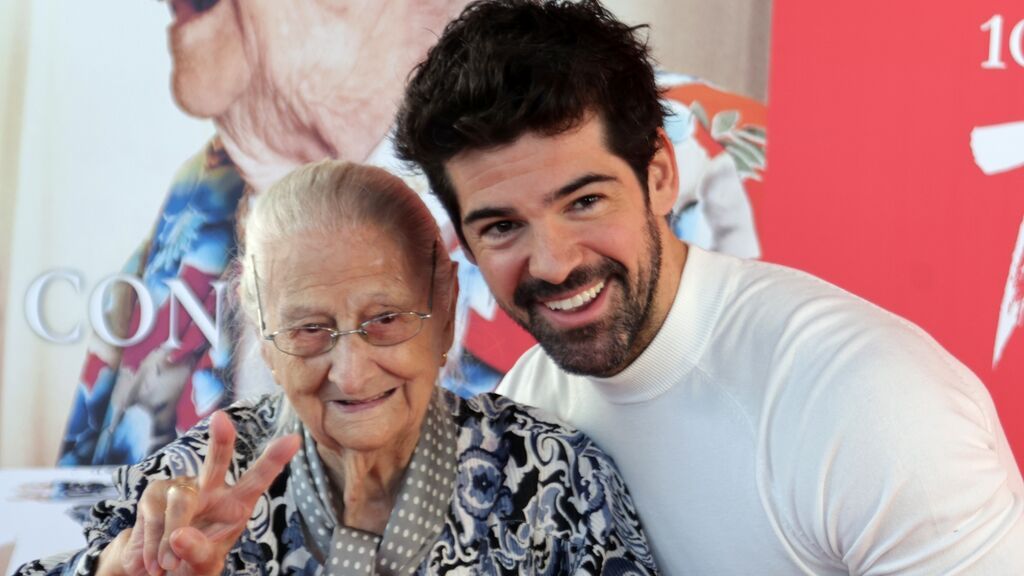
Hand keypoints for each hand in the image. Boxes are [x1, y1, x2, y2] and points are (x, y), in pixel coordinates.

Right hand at [98, 411, 300, 575]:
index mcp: (236, 504)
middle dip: (221, 440)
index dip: (274, 461)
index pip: (257, 481)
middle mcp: (211, 488)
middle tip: (221, 420)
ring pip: (180, 503)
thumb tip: (180, 536)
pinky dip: (150, 545)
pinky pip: (153, 517)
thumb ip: (197, 552)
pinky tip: (150, 561)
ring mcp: (181, 487)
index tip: (294, 439)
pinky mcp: (155, 492)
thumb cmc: (193, 560)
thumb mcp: (203, 564)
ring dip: (169, 540)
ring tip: (165, 565)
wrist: (159, 568)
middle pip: (216, 461)